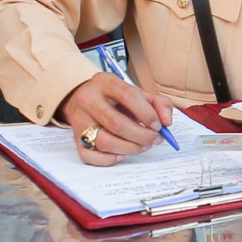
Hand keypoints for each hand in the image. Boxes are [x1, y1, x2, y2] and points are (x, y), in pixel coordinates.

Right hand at [58, 73, 176, 165]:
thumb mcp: (137, 93)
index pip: (128, 96)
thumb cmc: (116, 99)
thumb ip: (158, 103)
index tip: (158, 125)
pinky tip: (122, 154)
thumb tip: (166, 122)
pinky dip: (110, 159)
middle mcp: (88, 99)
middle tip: (154, 140)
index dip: (147, 113)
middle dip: (141, 136)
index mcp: (105, 82)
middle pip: (116, 123)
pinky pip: (91, 156)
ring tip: (142, 146)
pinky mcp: (75, 138)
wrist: (84, 99)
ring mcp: (79, 120)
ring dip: (130, 149)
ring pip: (104, 142)